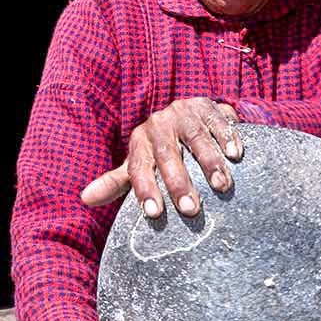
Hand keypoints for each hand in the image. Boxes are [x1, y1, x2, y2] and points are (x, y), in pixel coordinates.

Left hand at [80, 97, 241, 218]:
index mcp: (139, 141)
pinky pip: (218, 120)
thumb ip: (115, 182)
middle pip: (167, 155)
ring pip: (195, 138)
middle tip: (190, 209)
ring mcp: (184, 114)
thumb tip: (85, 199)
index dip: (144, 190)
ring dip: (209, 162)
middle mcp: (159, 125)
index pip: (138, 167)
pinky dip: (227, 137)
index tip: (154, 214)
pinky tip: (235, 155)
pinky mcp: (207, 106)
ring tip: (220, 186)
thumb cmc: (159, 148)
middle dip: (179, 182)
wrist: (184, 112)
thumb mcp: (138, 162)